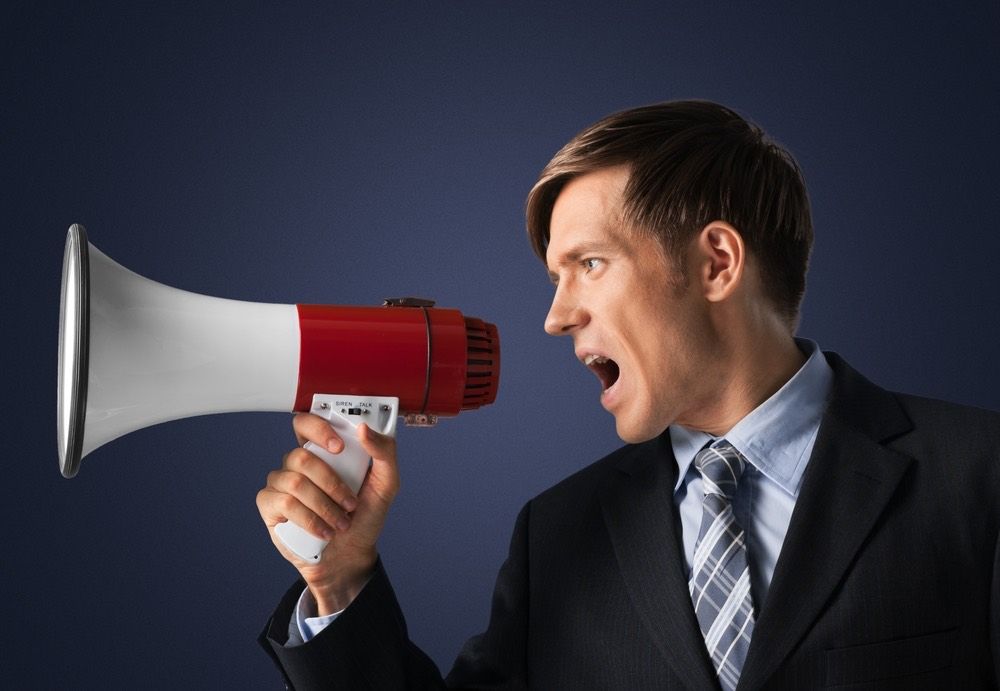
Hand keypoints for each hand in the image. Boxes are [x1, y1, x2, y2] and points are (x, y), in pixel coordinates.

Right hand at [256, 412, 399, 614]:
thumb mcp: (387, 484)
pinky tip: (322, 531)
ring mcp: (281, 483)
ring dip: (324, 506)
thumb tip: (363, 429)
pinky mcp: (270, 506)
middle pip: (301, 455)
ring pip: (294, 481)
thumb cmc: (365, 516)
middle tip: (350, 504)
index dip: (318, 428)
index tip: (339, 447)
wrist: (350, 554)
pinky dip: (308, 519)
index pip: (306, 423)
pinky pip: (283, 503)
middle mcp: (298, 463)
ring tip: (340, 523)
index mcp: (322, 451)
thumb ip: (384, 452)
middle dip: (331, 483)